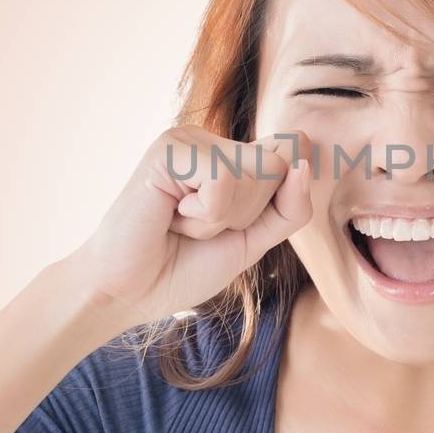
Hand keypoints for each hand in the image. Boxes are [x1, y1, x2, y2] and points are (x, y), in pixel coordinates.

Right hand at [73, 124, 314, 327]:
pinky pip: (222, 180)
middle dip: (248, 214)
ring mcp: (189, 139)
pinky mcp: (168, 148)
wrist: (128, 293)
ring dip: (222, 218)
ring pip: (254, 172)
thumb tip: (304, 159)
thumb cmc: (184, 267)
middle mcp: (213, 140)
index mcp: (233, 157)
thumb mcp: (254, 241)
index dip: (274, 205)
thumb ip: (290, 206)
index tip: (229, 229)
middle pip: (280, 166)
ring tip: (182, 223)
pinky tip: (170, 216)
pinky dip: (203, 214)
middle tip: (200, 228)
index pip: (294, 159)